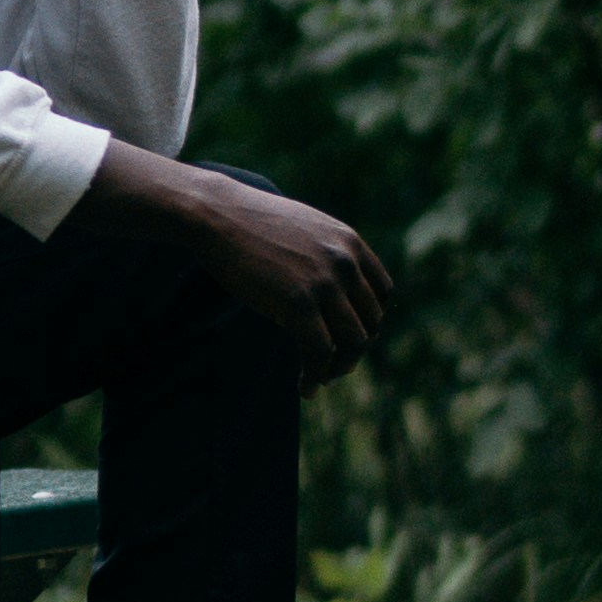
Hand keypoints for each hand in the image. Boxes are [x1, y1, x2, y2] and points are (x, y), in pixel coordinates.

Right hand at [84, 146, 393, 383]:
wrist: (218, 214)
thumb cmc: (252, 223)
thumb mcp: (305, 229)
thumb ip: (327, 253)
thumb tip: (331, 287)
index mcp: (350, 243)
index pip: (383, 293)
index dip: (371, 321)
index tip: (351, 336)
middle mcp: (345, 263)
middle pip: (371, 322)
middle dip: (355, 350)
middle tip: (334, 366)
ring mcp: (324, 283)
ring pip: (353, 341)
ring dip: (339, 368)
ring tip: (321, 379)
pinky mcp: (298, 303)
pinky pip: (320, 352)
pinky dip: (316, 375)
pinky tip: (305, 387)